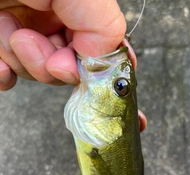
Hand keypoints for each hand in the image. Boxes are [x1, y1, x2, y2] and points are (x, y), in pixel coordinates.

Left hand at [0, 0, 125, 90]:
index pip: (97, 50)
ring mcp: (24, 32)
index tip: (66, 65)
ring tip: (4, 27)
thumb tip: (102, 62)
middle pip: (65, 67)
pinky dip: (4, 75)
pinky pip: (8, 75)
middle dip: (46, 63)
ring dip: (19, 60)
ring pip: (35, 72)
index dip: (87, 66)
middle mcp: (52, 19)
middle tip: (26, 40)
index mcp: (75, 6)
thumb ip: (103, 23)